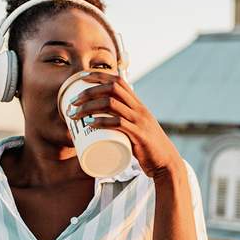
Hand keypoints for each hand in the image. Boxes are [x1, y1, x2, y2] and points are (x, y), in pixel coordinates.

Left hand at [67, 71, 181, 178]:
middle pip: (112, 88)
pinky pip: (118, 123)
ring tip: (74, 114)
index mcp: (138, 105)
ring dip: (89, 106)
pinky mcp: (138, 135)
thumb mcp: (137, 129)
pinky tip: (89, 123)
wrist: (166, 163)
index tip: (81, 78)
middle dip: (89, 91)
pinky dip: (101, 121)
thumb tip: (102, 123)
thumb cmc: (147, 149)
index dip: (98, 75)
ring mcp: (139, 121)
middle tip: (72, 102)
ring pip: (111, 104)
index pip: (118, 81)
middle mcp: (139, 109)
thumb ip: (123, 124)